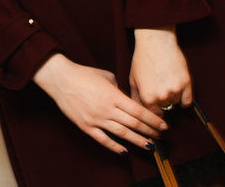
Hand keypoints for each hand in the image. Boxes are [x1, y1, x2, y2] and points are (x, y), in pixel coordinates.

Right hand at [33, 53, 167, 154]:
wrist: (61, 79)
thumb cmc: (84, 74)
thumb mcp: (106, 76)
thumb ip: (119, 89)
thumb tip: (126, 98)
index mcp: (113, 95)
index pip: (139, 111)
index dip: (153, 120)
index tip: (163, 125)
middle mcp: (107, 109)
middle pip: (134, 124)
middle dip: (149, 131)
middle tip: (161, 136)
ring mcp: (96, 119)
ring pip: (122, 134)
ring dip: (137, 141)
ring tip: (150, 146)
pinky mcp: (86, 126)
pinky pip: (103, 139)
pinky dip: (115, 147)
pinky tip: (125, 151)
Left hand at [129, 27, 192, 112]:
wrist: (155, 41)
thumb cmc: (142, 58)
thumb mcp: (133, 79)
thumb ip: (136, 97)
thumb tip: (139, 111)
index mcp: (148, 98)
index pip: (153, 114)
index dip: (154, 110)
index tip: (155, 106)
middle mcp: (162, 97)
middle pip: (165, 109)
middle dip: (162, 102)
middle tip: (160, 88)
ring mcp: (175, 90)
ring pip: (176, 103)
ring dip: (173, 97)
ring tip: (167, 82)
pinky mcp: (186, 82)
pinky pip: (188, 100)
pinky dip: (184, 98)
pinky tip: (179, 91)